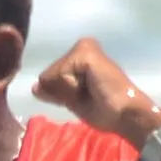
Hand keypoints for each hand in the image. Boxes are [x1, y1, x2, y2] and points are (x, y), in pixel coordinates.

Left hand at [31, 37, 156, 144]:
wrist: (125, 114)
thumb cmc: (104, 110)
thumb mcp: (72, 101)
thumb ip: (54, 92)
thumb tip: (34, 87)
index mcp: (80, 56)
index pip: (50, 76)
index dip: (62, 93)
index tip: (86, 97)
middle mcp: (82, 46)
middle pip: (49, 75)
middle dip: (64, 91)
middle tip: (90, 95)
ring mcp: (84, 47)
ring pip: (53, 76)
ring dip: (69, 91)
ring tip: (93, 92)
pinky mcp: (86, 53)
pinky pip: (61, 75)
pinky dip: (72, 88)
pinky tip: (92, 88)